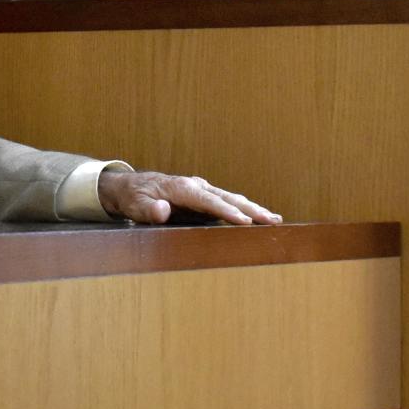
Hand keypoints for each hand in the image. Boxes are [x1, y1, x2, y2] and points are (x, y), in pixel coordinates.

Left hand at [98, 169, 279, 225]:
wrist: (133, 187)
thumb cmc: (135, 197)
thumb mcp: (136, 205)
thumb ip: (148, 210)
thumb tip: (162, 211)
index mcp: (182, 188)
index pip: (208, 201)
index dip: (227, 212)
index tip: (244, 221)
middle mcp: (197, 186)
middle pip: (228, 198)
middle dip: (251, 209)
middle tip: (271, 220)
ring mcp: (203, 190)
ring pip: (232, 199)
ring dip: (254, 209)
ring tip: (275, 219)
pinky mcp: (205, 198)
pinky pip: (229, 203)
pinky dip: (246, 210)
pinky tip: (262, 218)